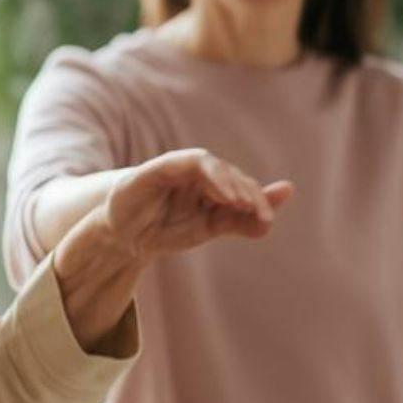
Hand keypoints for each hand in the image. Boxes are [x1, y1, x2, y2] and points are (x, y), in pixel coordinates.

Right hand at [92, 148, 295, 264]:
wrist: (123, 240)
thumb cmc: (164, 230)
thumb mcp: (207, 228)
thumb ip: (241, 219)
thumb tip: (279, 208)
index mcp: (210, 184)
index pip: (241, 185)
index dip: (259, 200)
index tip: (267, 219)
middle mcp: (196, 172)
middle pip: (230, 172)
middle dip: (249, 192)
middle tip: (260, 213)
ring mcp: (177, 167)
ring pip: (211, 163)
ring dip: (230, 182)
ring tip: (242, 203)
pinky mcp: (157, 167)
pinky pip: (186, 162)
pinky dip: (208, 174)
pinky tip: (222, 195)